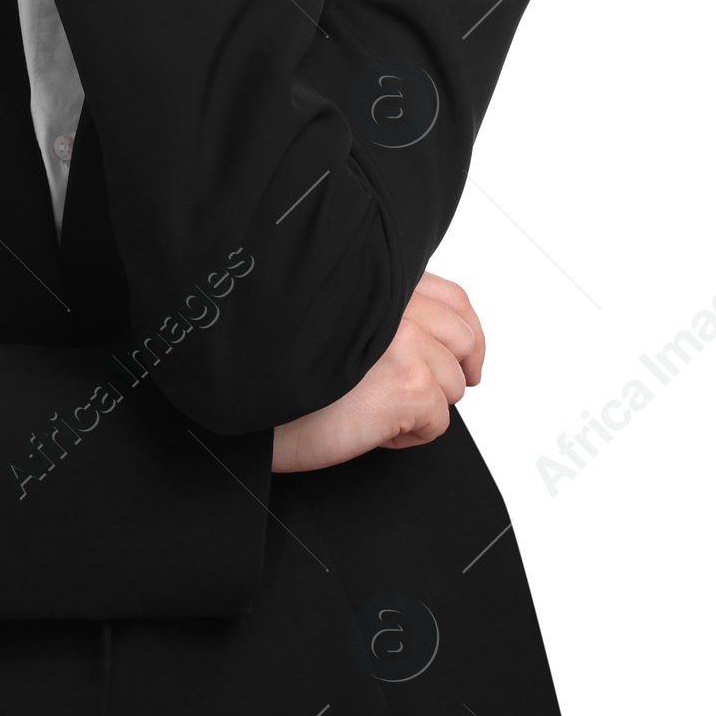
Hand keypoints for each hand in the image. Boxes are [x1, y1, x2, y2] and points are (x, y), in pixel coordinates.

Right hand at [270, 272, 485, 473]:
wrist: (248, 400)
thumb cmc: (279, 362)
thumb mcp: (339, 317)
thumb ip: (384, 311)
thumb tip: (436, 338)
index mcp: (382, 280)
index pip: (454, 300)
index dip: (467, 335)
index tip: (465, 361)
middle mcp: (397, 302)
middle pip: (463, 340)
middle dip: (449, 374)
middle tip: (423, 397)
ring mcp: (407, 340)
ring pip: (453, 384)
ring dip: (422, 406)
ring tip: (374, 409)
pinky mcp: (409, 384)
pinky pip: (439, 421)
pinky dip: (409, 435)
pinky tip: (372, 427)